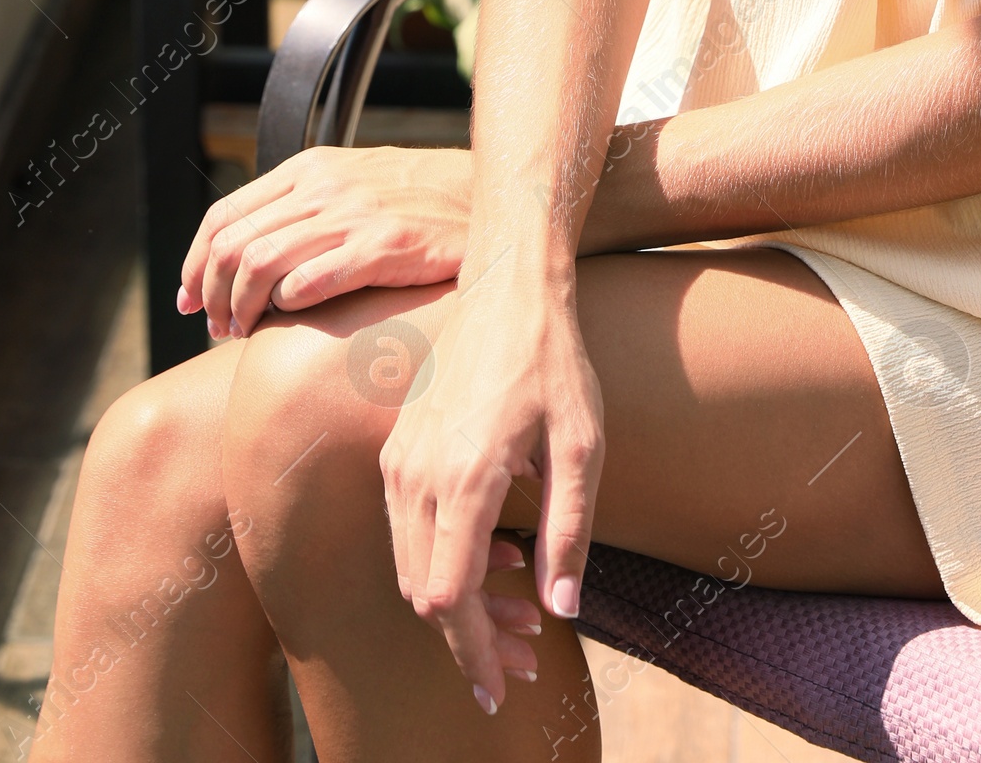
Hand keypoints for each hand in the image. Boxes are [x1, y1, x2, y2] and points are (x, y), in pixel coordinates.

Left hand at [178, 145, 471, 338]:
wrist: (486, 195)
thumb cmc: (415, 202)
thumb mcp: (352, 184)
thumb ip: (303, 207)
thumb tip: (245, 254)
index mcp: (310, 168)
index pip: (224, 215)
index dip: (193, 263)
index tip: (188, 301)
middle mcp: (324, 185)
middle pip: (234, 244)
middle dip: (211, 294)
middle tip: (218, 328)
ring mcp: (355, 213)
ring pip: (261, 265)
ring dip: (240, 309)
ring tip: (243, 334)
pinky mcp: (386, 244)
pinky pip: (312, 281)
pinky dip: (287, 307)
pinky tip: (290, 323)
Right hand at [383, 261, 602, 713]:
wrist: (507, 288)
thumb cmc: (554, 362)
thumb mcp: (582, 446)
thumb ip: (570, 531)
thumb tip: (563, 609)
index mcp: (464, 479)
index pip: (449, 599)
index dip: (472, 656)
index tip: (498, 693)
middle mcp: (417, 475)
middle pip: (422, 593)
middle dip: (468, 642)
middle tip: (520, 667)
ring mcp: (399, 460)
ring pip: (410, 565)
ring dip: (454, 606)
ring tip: (516, 621)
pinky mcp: (398, 448)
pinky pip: (406, 528)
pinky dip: (440, 562)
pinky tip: (497, 556)